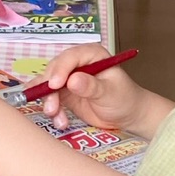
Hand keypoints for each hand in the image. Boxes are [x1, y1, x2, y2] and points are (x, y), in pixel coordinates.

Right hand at [37, 45, 154, 134]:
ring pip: (47, 85)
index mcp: (91, 54)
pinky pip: (49, 98)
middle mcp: (77, 63)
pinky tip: (59, 120)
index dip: (59, 70)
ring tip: (55, 116)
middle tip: (51, 107)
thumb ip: (91, 86)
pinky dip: (51, 109)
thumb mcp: (109, 93)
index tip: (54, 86)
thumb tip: (72, 80)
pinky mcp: (64, 92)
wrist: (127, 115)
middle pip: (54, 70)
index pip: (70, 57)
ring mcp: (68, 78)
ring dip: (48, 101)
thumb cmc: (124, 99)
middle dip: (49, 89)